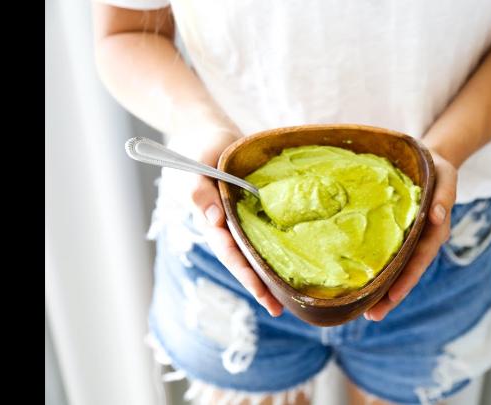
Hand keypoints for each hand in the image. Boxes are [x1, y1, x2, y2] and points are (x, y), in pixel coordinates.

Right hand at [179, 134, 283, 316]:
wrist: (208, 130)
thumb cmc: (199, 146)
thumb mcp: (195, 165)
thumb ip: (199, 191)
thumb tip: (214, 220)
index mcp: (211, 219)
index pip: (230, 253)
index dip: (245, 274)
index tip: (261, 292)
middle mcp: (227, 224)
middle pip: (244, 260)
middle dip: (260, 285)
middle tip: (279, 309)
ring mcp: (241, 217)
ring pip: (256, 250)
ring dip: (270, 272)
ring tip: (291, 296)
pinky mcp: (254, 207)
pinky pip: (267, 230)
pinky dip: (277, 246)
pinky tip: (296, 260)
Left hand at [363, 149, 457, 320]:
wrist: (428, 161)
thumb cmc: (437, 168)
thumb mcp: (446, 175)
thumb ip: (445, 195)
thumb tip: (437, 216)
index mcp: (434, 230)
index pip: (421, 258)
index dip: (408, 277)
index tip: (393, 295)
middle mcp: (422, 240)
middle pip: (408, 273)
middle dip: (392, 296)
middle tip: (372, 315)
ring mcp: (409, 240)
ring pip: (397, 270)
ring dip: (383, 292)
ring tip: (365, 312)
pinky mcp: (396, 236)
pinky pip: (387, 257)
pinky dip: (377, 272)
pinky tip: (359, 286)